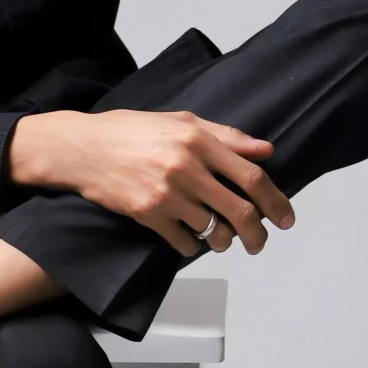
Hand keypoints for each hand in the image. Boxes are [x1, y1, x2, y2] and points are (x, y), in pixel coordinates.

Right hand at [7, 107, 295, 256]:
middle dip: (258, 233)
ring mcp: (166, 193)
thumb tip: (265, 151)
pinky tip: (191, 238)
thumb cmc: (131, 131)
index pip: (251, 177)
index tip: (285, 217)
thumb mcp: (180, 121)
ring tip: (222, 239)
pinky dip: (193, 246)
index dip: (275, 200)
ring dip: (223, 240)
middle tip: (260, 242)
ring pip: (213, 231)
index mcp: (198, 140)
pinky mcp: (147, 214)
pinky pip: (184, 242)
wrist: (81, 148)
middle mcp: (185, 167)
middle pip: (240, 211)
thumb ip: (225, 136)